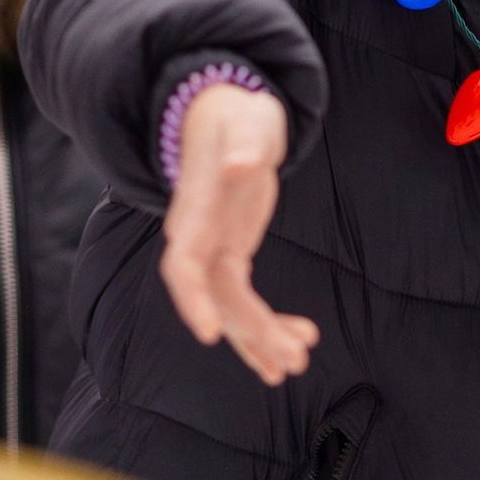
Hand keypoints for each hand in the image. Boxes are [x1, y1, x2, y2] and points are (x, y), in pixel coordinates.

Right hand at [159, 83, 316, 384]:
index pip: (183, 264)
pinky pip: (243, 303)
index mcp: (195, 212)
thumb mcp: (246, 121)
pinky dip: (265, 329)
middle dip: (251, 332)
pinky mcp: (230, 256)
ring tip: (296, 364)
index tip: (210, 334)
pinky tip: (292, 349)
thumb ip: (244, 144)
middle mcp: (197, 239)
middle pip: (218, 297)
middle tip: (293, 361)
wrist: (221, 117)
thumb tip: (240, 165)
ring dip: (263, 339)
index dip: (194, 299)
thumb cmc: (236, 116)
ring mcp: (213, 251)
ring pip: (232, 309)